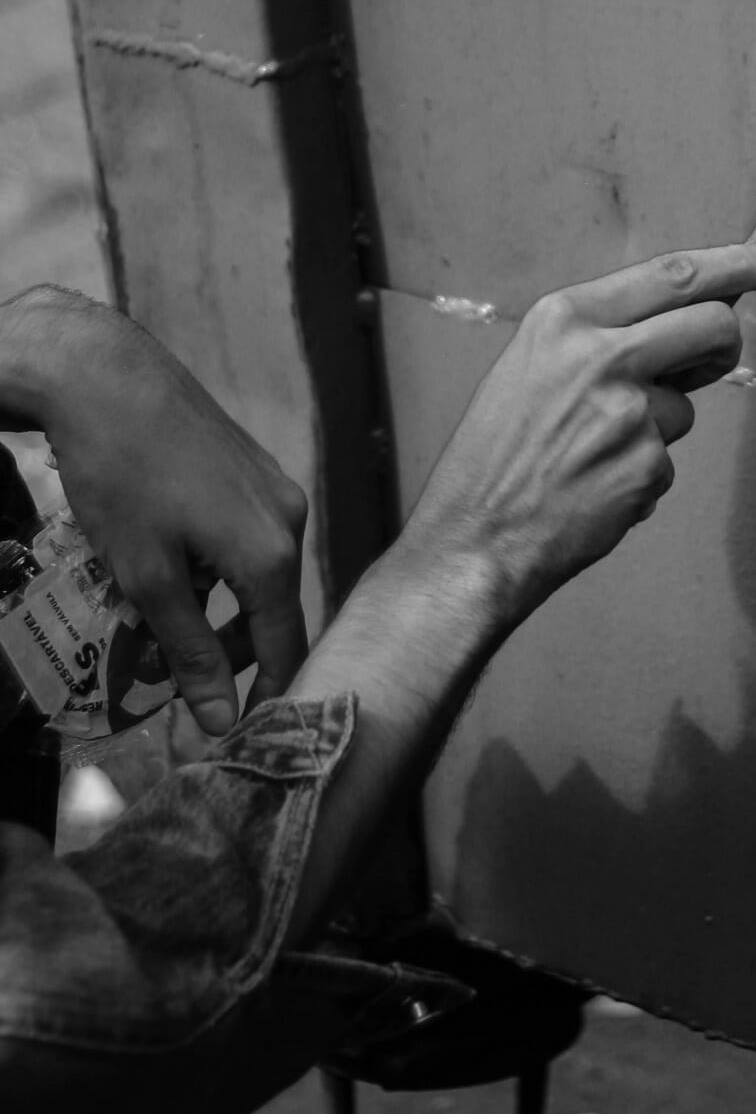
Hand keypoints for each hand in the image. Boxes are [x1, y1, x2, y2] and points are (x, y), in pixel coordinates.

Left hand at [0, 285, 307, 734]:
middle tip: (176, 688)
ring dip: (215, 611)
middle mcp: (290, 521)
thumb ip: (188, 652)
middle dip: (229, 655)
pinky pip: (247, 539)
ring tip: (156, 627)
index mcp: (272, 556)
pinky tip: (166, 567)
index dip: (264, 698)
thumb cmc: (122, 478)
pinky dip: (214, 570)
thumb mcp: (147, 578)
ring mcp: (277, 489)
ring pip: (257, 576)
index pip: (286, 648)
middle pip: (273, 613)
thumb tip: (219, 721)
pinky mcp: (255, 468)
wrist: (108, 378)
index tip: (234, 735)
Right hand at [404, 242, 755, 617]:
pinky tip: (591, 487)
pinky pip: (664, 459)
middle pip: (713, 324)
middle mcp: (601, 354)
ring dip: (657, 428)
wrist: (473, 538)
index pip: (673, 274)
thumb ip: (599, 337)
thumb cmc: (495, 453)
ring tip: (592, 453)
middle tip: (715, 359)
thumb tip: (677, 324)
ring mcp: (629, 413)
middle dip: (725, 343)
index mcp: (566, 319)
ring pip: (685, 405)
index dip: (736, 263)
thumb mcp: (530, 364)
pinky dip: (639, 474)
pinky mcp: (646, 466)